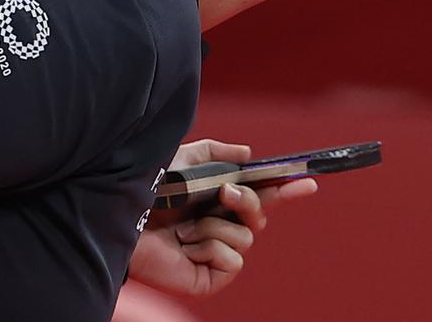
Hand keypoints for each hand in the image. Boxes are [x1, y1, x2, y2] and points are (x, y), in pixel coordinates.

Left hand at [126, 138, 318, 296]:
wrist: (123, 215)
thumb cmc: (149, 188)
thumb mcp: (186, 158)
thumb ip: (217, 153)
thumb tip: (248, 155)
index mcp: (217, 198)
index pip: (260, 194)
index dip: (286, 189)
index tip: (308, 181)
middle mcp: (220, 224)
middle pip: (260, 215)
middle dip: (248, 201)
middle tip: (224, 192)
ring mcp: (215, 251)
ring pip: (246, 237)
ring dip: (215, 226)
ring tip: (184, 227)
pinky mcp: (209, 277)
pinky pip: (233, 261)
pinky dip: (211, 248)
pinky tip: (185, 247)